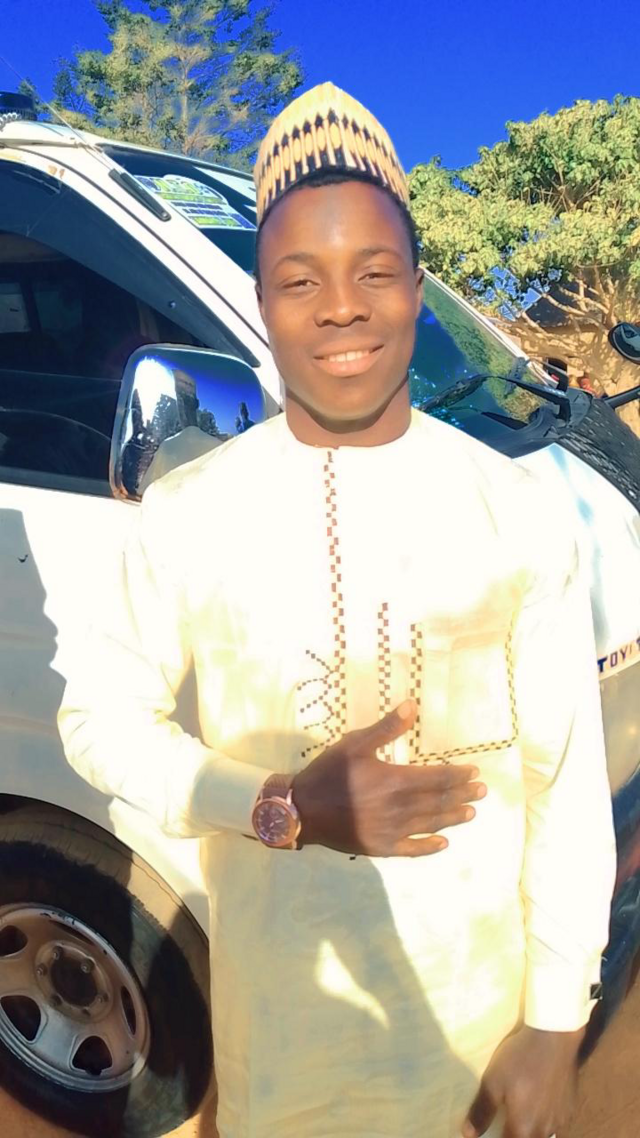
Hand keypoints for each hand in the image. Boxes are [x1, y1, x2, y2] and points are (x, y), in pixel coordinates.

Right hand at [291, 699, 485, 856]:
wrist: (302, 810)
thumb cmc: (328, 773)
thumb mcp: (354, 743)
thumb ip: (386, 728)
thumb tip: (412, 705)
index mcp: (394, 781)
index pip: (435, 778)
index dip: (457, 776)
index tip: (474, 773)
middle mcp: (398, 808)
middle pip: (437, 801)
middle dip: (461, 796)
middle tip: (482, 792)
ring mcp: (391, 830)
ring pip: (429, 824)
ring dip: (452, 818)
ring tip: (470, 814)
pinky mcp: (381, 846)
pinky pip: (411, 849)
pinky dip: (428, 847)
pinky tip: (443, 844)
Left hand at [462, 1024, 583, 1137]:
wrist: (554, 1037)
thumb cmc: (519, 1059)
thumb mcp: (493, 1081)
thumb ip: (482, 1110)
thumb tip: (468, 1134)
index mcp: (524, 1128)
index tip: (493, 1130)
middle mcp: (545, 1129)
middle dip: (517, 1134)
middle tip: (507, 1121)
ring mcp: (561, 1118)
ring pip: (545, 1133)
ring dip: (533, 1128)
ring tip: (524, 1113)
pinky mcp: (570, 1105)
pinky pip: (557, 1121)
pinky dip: (546, 1118)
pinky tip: (541, 1102)